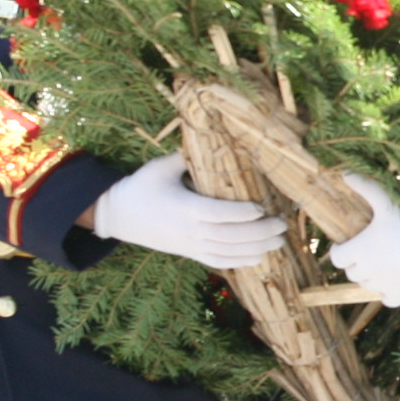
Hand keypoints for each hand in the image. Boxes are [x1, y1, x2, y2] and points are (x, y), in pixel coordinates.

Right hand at [88, 152, 286, 269]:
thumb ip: (184, 157)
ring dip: (256, 249)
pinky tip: (259, 257)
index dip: (242, 213)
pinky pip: (218, 262)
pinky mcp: (189, 254)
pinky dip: (240, 262)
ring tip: (280, 242)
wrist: (117, 215)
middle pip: (230, 237)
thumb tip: (209, 138)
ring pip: (228, 253)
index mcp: (184, 208)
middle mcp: (189, 231)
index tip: (262, 207)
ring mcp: (190, 246)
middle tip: (282, 225)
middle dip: (259, 233)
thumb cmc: (140, 187)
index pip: (218, 214)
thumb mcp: (159, 167)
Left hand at [327, 174, 399, 306]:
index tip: (346, 243)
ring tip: (381, 266)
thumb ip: (367, 187)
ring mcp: (383, 285)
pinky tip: (395, 282)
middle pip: (352, 273)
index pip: (337, 257)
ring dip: (370, 277)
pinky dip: (387, 292)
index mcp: (359, 250)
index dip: (339, 250)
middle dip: (355, 263)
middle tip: (366, 253)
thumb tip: (345, 172)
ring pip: (367, 285)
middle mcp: (367, 271)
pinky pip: (386, 298)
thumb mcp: (388, 202)